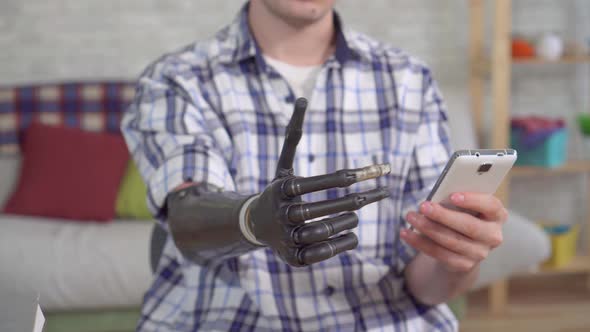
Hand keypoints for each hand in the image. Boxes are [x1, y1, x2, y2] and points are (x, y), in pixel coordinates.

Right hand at [248, 98, 390, 266]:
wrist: (255, 225)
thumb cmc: (277, 191)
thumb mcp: (282, 165)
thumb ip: (293, 136)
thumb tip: (302, 99)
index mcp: (280, 189)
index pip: (314, 183)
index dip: (342, 179)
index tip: (366, 174)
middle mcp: (281, 214)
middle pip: (323, 209)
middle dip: (356, 201)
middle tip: (381, 193)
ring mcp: (286, 238)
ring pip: (326, 231)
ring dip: (349, 220)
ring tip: (357, 214)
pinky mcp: (294, 258)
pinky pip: (325, 251)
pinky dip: (343, 242)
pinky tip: (352, 233)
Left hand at [400, 192, 507, 272]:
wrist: (463, 247)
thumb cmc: (461, 215)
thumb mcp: (463, 205)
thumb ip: (455, 199)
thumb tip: (436, 197)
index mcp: (497, 215)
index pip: (491, 206)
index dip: (473, 200)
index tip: (453, 196)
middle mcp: (493, 236)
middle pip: (469, 226)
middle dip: (443, 216)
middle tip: (423, 206)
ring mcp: (480, 253)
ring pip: (451, 240)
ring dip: (427, 228)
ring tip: (411, 217)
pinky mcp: (464, 265)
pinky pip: (440, 254)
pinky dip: (420, 242)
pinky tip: (406, 234)